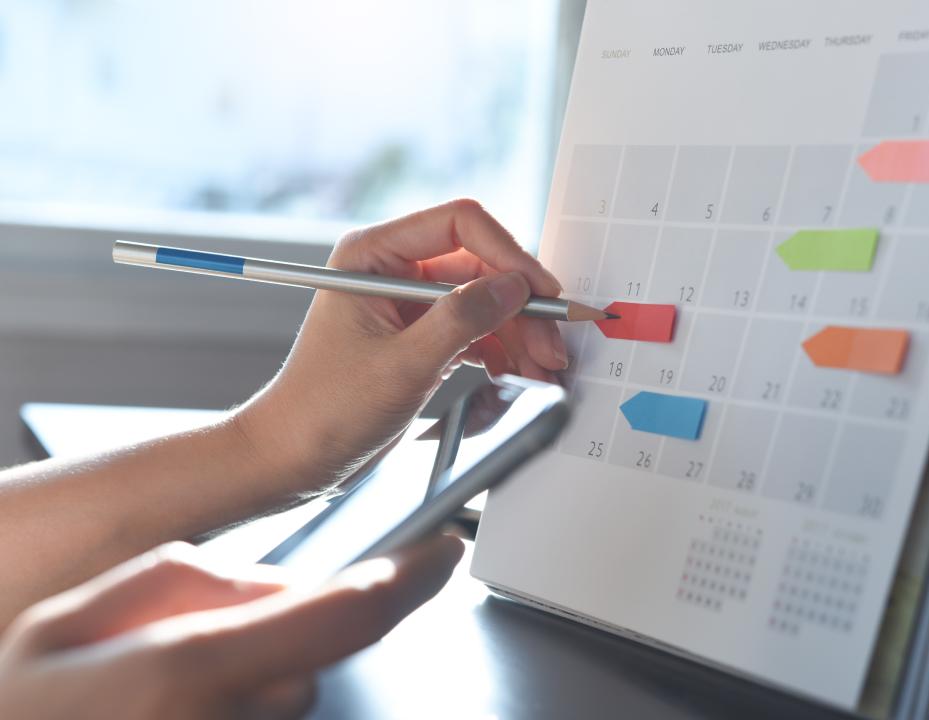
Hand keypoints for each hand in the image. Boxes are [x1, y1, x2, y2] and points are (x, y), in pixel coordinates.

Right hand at [0, 537, 463, 719]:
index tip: (442, 552)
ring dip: (254, 681)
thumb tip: (269, 587)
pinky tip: (174, 710)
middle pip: (315, 663)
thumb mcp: (64, 624)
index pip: (345, 614)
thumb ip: (182, 583)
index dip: (409, 578)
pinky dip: (240, 705)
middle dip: (288, 635)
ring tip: (163, 692)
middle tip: (210, 638)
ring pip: (289, 701)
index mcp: (187, 672)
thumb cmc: (18, 717)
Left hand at [237, 199, 567, 492]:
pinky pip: (474, 331)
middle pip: (480, 267)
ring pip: (484, 302)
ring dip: (518, 333)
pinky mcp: (420, 339)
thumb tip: (514, 287)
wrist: (294, 459)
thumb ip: (462, 320)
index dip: (507, 254)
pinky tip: (517, 372)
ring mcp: (409, 307)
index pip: (458, 225)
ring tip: (542, 367)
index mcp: (371, 256)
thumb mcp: (403, 364)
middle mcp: (392, 272)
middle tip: (550, 343)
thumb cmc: (322, 410)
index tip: (539, 290)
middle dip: (520, 306)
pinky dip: (501, 351)